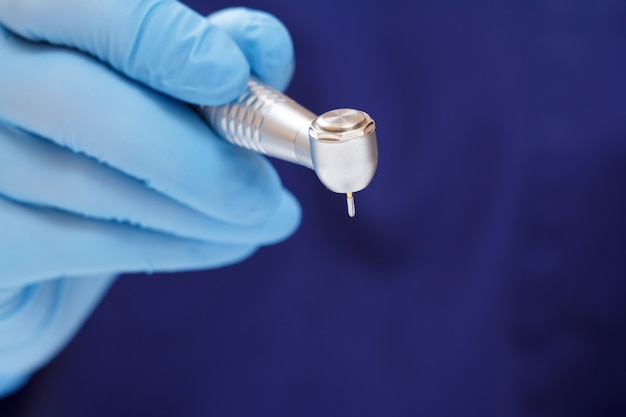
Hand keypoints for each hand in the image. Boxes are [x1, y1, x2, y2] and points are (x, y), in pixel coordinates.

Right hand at [0, 0, 299, 395]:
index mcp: (12, 18)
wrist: (33, 232)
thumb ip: (201, 51)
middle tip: (269, 192)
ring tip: (266, 217)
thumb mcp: (150, 84)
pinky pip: (78, 245)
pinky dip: (171, 247)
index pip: (60, 2)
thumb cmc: (98, 142)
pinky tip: (222, 243)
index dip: (149, 35)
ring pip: (86, 185)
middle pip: (72, 102)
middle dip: (193, 155)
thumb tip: (261, 45)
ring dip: (200, 212)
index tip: (229, 76)